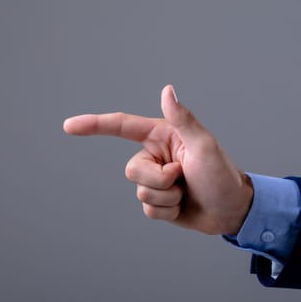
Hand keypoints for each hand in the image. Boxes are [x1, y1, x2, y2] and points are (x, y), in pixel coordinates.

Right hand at [63, 85, 252, 234]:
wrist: (231, 211)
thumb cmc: (222, 175)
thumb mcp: (204, 146)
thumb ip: (183, 119)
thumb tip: (167, 90)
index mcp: (161, 136)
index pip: (121, 126)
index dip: (94, 125)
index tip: (69, 126)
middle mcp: (154, 156)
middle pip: (132, 170)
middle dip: (158, 180)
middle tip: (183, 178)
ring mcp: (155, 179)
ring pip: (140, 191)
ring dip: (166, 197)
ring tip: (186, 192)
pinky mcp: (157, 201)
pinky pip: (148, 209)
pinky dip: (167, 211)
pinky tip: (183, 206)